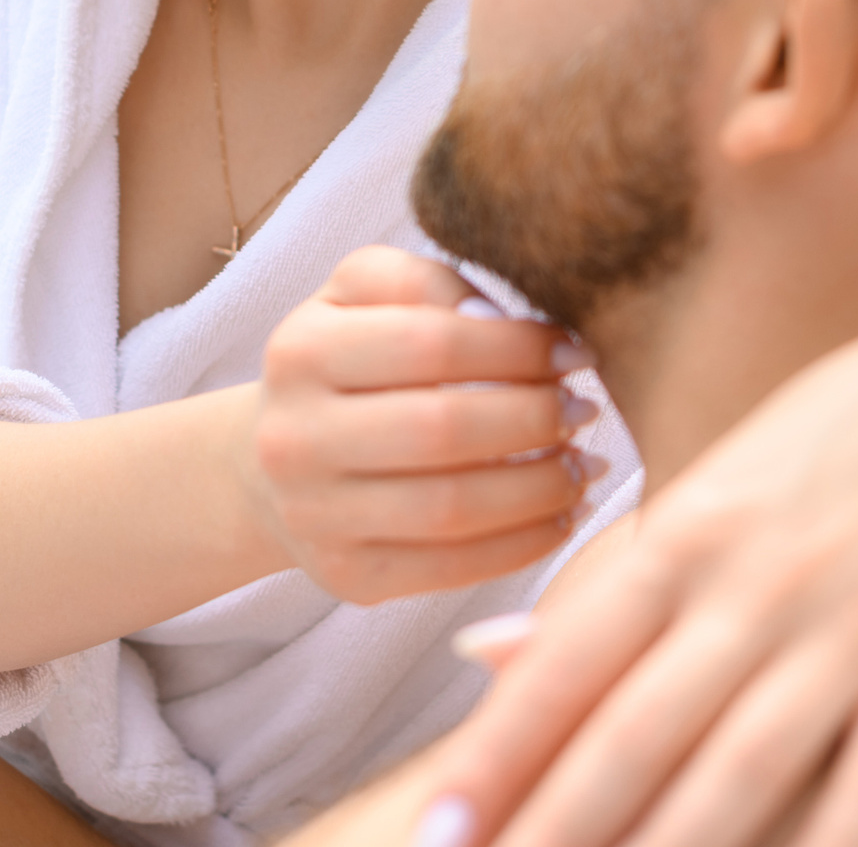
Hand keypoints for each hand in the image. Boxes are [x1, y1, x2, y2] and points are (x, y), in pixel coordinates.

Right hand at [248, 245, 603, 602]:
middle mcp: (293, 438)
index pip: (431, 343)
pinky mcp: (347, 576)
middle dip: (535, 419)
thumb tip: (505, 319)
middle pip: (443, 429)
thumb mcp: (363, 294)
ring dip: (541, 487)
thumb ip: (427, 282)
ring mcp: (314, 517)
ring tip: (584, 465)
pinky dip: (524, 543)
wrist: (273, 463)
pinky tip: (562, 514)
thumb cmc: (347, 362)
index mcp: (300, 351)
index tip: (575, 352)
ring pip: (452, 509)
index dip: (518, 347)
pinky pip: (452, 569)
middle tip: (583, 410)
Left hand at [416, 301, 857, 846]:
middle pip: (636, 735)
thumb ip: (600, 591)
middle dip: (556, 827)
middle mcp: (755, 588)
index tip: (438, 830)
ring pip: (740, 773)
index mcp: (682, 537)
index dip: (495, 757)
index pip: (567, 665)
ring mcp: (849, 634)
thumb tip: (477, 657)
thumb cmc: (820, 450)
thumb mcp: (700, 496)